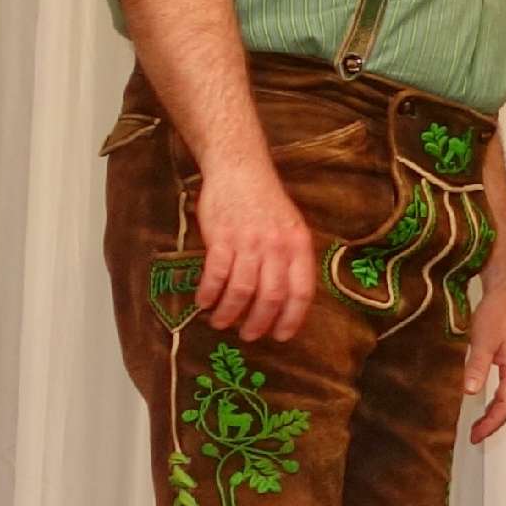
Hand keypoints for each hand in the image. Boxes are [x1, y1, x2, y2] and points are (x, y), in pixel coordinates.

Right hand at [195, 159, 315, 341]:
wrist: (240, 171)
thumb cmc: (266, 203)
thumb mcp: (292, 228)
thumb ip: (291, 259)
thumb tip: (288, 298)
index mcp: (299, 246)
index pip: (301, 292)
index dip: (292, 318)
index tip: (282, 335)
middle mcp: (277, 247)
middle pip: (271, 297)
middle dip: (259, 322)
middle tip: (249, 335)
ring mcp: (249, 242)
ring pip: (242, 290)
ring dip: (230, 312)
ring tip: (222, 323)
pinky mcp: (222, 237)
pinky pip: (216, 274)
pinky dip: (209, 293)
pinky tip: (204, 302)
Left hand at [465, 257, 505, 443]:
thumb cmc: (499, 308)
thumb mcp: (483, 338)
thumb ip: (477, 365)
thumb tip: (470, 392)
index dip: (492, 422)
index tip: (476, 436)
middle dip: (494, 420)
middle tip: (476, 433)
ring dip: (494, 408)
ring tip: (478, 420)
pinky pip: (504, 380)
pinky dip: (493, 393)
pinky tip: (480, 391)